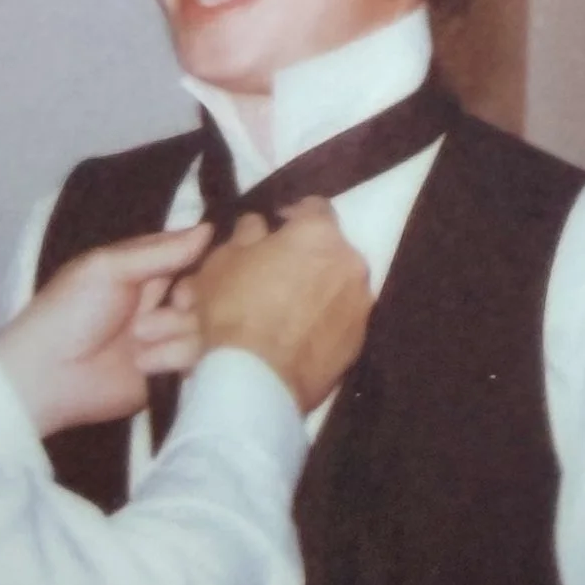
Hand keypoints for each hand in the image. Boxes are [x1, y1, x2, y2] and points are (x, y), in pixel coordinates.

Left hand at [0, 223, 210, 435]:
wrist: (50, 375)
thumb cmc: (71, 311)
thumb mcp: (109, 268)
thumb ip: (160, 251)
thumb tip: (208, 229)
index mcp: (138, 269)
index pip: (183, 251)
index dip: (198, 253)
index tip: (215, 254)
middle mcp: (155, 301)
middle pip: (200, 289)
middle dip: (191, 295)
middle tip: (174, 300)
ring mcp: (163, 337)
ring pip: (201, 324)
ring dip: (172, 329)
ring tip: (137, 338)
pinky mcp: (168, 372)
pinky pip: (195, 357)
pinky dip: (170, 356)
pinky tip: (144, 362)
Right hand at [182, 200, 369, 413]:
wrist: (257, 377)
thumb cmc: (235, 308)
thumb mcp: (224, 260)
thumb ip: (247, 233)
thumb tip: (259, 224)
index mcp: (319, 233)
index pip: (314, 207)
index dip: (292, 215)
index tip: (277, 229)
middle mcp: (350, 262)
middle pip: (330, 249)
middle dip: (307, 256)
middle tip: (280, 272)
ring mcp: (360, 303)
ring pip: (338, 285)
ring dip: (318, 289)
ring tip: (290, 308)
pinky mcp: (360, 341)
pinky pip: (341, 319)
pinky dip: (324, 321)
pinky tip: (300, 335)